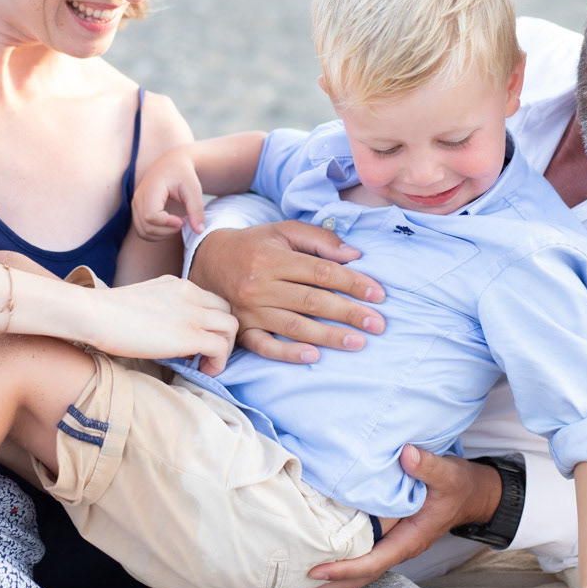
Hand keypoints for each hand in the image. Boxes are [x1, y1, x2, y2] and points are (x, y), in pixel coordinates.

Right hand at [89, 276, 237, 372]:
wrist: (96, 314)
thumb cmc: (108, 311)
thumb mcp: (145, 298)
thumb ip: (163, 306)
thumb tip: (168, 328)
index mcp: (179, 284)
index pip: (213, 300)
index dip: (212, 322)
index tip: (199, 340)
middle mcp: (191, 294)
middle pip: (228, 311)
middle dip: (224, 334)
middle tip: (207, 354)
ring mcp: (192, 313)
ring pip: (232, 327)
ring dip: (225, 349)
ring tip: (206, 364)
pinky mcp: (189, 335)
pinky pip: (221, 348)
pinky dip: (218, 362)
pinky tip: (202, 371)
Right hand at [131, 145, 202, 239]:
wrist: (171, 164)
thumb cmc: (183, 175)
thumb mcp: (193, 189)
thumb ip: (196, 210)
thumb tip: (200, 231)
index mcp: (151, 189)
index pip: (151, 216)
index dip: (167, 223)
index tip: (183, 220)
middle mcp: (138, 197)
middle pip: (146, 227)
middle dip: (167, 231)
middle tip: (183, 222)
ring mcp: (135, 205)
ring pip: (143, 232)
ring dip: (162, 235)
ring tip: (176, 224)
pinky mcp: (136, 211)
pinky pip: (142, 230)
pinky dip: (156, 234)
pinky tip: (169, 225)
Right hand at [187, 221, 384, 363]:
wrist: (207, 261)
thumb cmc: (254, 245)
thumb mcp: (283, 231)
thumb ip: (319, 239)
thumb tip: (354, 256)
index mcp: (274, 258)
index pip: (321, 272)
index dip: (353, 283)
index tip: (378, 294)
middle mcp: (260, 285)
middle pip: (312, 301)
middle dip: (349, 313)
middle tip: (379, 324)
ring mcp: (250, 310)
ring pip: (294, 326)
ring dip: (328, 336)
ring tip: (358, 342)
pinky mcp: (241, 330)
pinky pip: (264, 346)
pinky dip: (288, 353)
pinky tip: (313, 356)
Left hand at [293, 446, 501, 587]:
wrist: (470, 493)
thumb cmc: (458, 486)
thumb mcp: (447, 474)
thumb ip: (427, 465)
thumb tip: (406, 455)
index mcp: (409, 540)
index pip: (372, 563)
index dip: (344, 569)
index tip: (316, 571)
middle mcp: (397, 548)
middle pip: (358, 578)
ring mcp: (390, 545)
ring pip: (356, 572)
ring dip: (326, 582)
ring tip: (291, 586)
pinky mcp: (384, 537)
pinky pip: (357, 557)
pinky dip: (335, 564)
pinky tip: (312, 560)